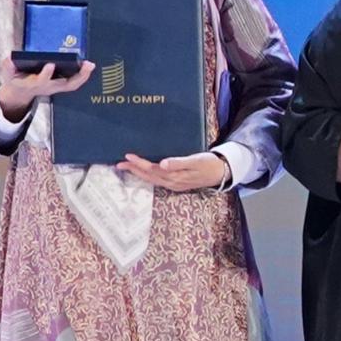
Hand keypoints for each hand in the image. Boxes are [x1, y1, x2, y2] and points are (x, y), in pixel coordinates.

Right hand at [0, 58, 90, 122]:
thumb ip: (8, 67)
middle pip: (64, 84)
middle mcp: (48, 87)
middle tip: (86, 64)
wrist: (21, 93)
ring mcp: (56, 87)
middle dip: (76, 76)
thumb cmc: (17, 80)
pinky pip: (74, 83)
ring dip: (83, 76)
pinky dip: (83, 76)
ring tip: (90, 64)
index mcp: (34, 84)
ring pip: (72, 84)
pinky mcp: (61, 86)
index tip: (50, 64)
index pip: (41, 80)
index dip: (46, 74)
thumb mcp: (8, 74)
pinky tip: (89, 65)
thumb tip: (9, 59)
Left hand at [116, 151, 234, 194]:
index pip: (152, 169)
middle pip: (148, 176)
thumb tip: (162, 164)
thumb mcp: (196, 160)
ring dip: (138, 174)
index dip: (139, 163)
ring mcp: (174, 185)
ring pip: (151, 180)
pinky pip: (157, 181)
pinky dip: (147, 176)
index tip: (128, 155)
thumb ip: (178, 162)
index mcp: (175, 176)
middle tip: (119, 163)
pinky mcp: (176, 184)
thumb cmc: (209, 163)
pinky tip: (143, 173)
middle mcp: (172, 183)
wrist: (221, 173)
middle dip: (133, 170)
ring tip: (127, 168)